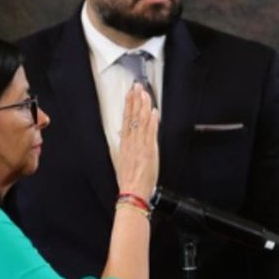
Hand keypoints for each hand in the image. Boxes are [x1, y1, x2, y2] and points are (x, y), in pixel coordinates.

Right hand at [113, 83, 159, 197]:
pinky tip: (154, 112)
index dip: (128, 105)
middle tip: (137, 86)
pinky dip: (153, 121)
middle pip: (133, 116)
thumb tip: (126, 135)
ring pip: (141, 121)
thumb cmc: (129, 179)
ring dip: (144, 106)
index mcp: (124, 143)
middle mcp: (131, 142)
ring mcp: (140, 145)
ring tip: (145, 94)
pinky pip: (151, 132)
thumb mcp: (123, 159)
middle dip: (135, 100)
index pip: (126, 119)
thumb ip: (127, 146)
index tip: (130, 93)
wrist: (132, 192)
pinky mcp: (149, 150)